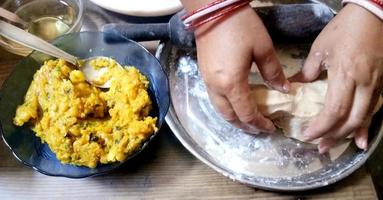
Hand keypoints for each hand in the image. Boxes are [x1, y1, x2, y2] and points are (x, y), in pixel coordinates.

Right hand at [194, 6, 289, 132]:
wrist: (212, 9)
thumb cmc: (239, 26)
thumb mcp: (262, 47)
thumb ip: (273, 72)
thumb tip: (283, 89)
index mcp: (232, 83)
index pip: (246, 113)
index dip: (259, 123)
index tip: (271, 127)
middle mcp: (216, 87)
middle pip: (229, 116)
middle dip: (244, 126)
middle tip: (259, 128)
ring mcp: (207, 81)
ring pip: (219, 109)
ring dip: (234, 118)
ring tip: (247, 119)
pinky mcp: (203, 74)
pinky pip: (214, 99)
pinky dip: (226, 107)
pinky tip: (235, 102)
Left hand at [290, 4, 382, 152]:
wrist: (374, 14)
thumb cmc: (345, 29)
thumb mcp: (321, 49)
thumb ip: (307, 72)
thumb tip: (292, 87)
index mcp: (346, 75)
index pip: (334, 111)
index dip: (321, 127)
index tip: (307, 135)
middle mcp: (364, 84)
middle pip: (350, 120)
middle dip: (333, 136)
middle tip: (319, 147)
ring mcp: (376, 85)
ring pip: (363, 118)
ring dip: (347, 135)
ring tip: (332, 146)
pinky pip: (374, 110)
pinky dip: (365, 126)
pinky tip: (360, 140)